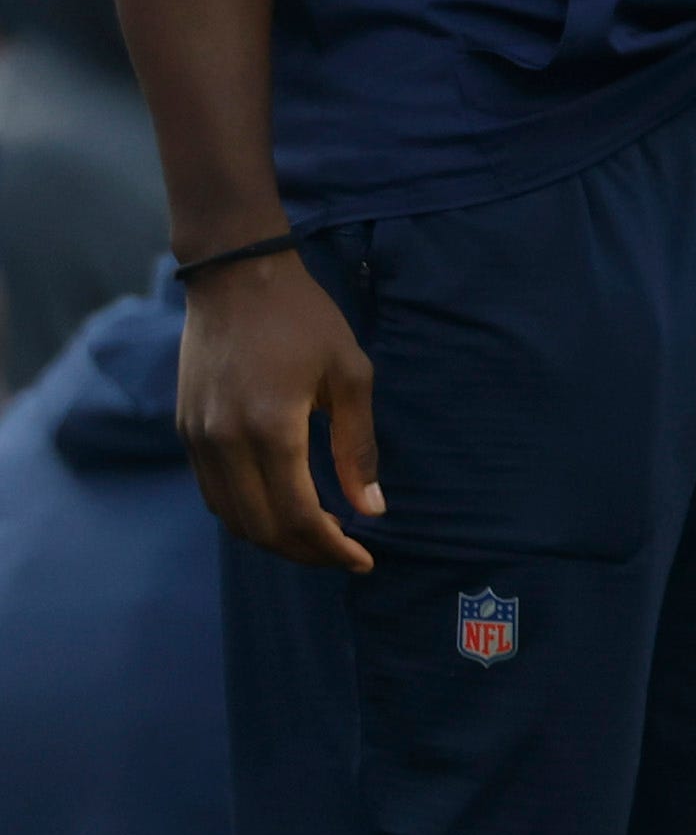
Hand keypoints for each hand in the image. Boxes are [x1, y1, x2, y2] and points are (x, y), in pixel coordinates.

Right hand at [178, 256, 381, 570]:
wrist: (234, 275)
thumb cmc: (303, 318)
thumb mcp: (350, 375)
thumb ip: (358, 447)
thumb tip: (371, 509)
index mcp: (271, 428)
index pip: (298, 517)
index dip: (332, 549)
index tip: (363, 559)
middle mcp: (225, 442)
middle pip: (262, 529)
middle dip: (306, 553)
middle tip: (344, 554)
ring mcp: (198, 439)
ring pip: (232, 518)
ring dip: (274, 540)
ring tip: (317, 538)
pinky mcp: (185, 431)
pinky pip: (213, 494)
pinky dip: (247, 514)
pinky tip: (280, 508)